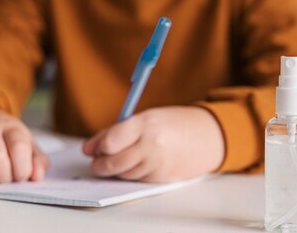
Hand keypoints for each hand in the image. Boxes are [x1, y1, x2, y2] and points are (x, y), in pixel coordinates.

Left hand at [82, 106, 224, 182]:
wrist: (208, 137)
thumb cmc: (174, 123)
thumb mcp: (147, 117)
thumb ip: (119, 130)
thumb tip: (91, 146)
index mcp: (145, 124)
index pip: (110, 141)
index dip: (95, 147)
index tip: (88, 149)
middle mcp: (151, 145)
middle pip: (113, 162)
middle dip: (100, 165)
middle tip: (96, 162)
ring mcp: (157, 164)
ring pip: (123, 173)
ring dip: (114, 170)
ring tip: (114, 162)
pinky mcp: (162, 178)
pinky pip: (137, 180)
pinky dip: (130, 174)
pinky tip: (132, 166)